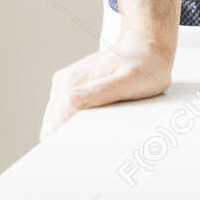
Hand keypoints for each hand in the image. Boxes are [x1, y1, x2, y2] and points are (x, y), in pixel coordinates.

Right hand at [41, 38, 173, 138]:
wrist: (148, 43)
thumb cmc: (145, 63)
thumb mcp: (130, 81)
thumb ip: (99, 93)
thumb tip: (69, 103)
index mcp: (73, 84)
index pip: (53, 128)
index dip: (64, 146)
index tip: (80, 156)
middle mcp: (64, 82)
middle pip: (52, 127)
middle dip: (67, 140)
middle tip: (97, 145)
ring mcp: (66, 82)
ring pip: (57, 120)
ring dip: (71, 130)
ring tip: (99, 130)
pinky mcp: (72, 84)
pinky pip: (65, 111)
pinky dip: (76, 121)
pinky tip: (96, 119)